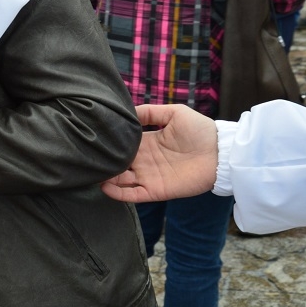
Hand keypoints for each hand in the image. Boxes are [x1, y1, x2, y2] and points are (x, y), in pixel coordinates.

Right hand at [100, 104, 219, 202]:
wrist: (220, 152)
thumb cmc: (200, 130)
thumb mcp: (174, 113)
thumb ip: (150, 112)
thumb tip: (128, 112)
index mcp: (147, 142)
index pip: (121, 145)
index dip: (108, 143)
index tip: (92, 139)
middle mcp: (144, 161)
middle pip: (117, 164)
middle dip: (102, 162)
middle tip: (85, 158)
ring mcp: (149, 177)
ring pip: (120, 180)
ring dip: (106, 178)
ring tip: (89, 173)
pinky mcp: (156, 191)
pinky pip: (133, 195)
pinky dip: (118, 194)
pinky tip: (104, 187)